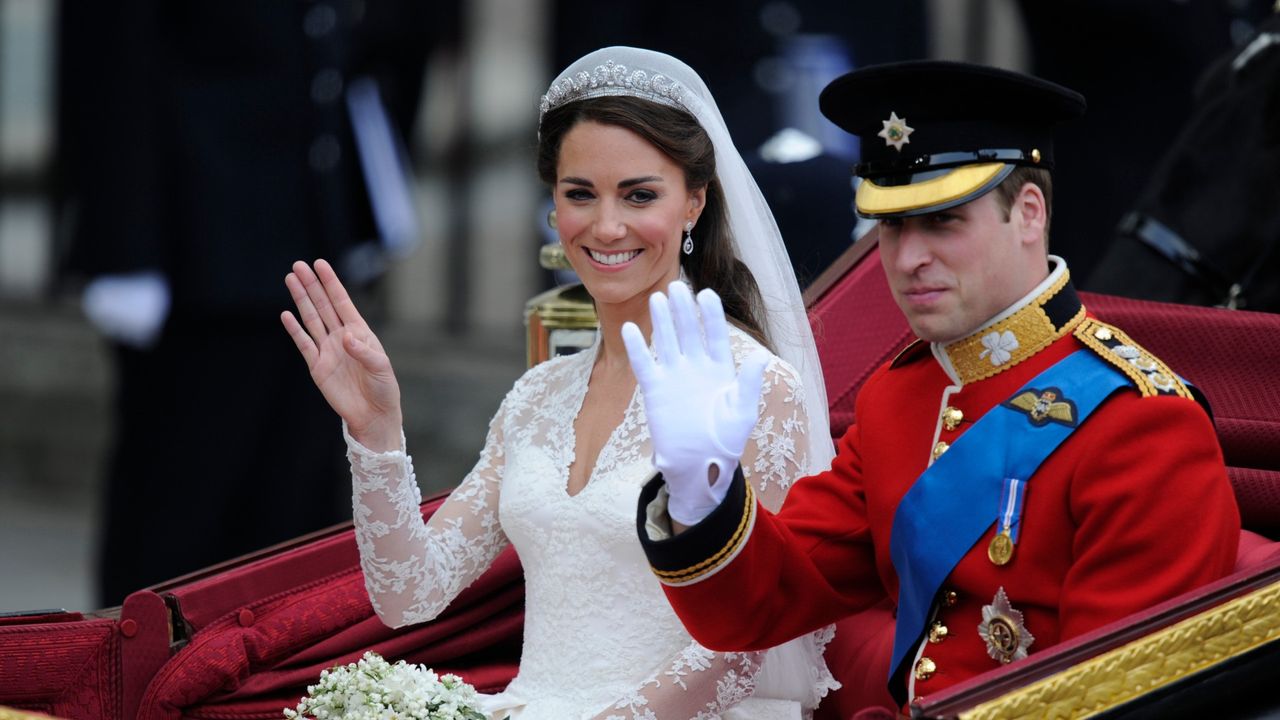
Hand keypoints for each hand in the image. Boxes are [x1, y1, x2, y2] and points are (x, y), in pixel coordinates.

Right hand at [281, 259, 401, 450]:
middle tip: (297, 266)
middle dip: (311, 285)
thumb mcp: (381, 368)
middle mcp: (341, 337)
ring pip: (311, 319)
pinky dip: (295, 330)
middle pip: (323, 305)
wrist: (372, 414)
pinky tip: (286, 314)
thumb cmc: (383, 389)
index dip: (331, 283)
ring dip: (301, 300)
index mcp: (359, 332)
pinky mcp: (316, 367)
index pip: (342, 302)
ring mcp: (327, 350)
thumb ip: (364, 351)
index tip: (320, 264)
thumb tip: (346, 338)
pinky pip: (303, 344)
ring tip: (290, 280)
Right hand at [622, 282, 768, 525]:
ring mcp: (674, 376)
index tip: (706, 295)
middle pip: (689, 331)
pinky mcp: (655, 390)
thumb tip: (760, 357)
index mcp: (720, 369)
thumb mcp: (743, 413)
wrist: (699, 466)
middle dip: (683, 309)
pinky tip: (630, 329)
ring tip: (657, 298)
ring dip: (662, 321)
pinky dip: (637, 347)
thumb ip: (749, 384)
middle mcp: (696, 367)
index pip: (715, 335)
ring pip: (666, 341)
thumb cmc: (726, 441)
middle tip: (676, 286)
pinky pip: (644, 364)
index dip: (711, 315)